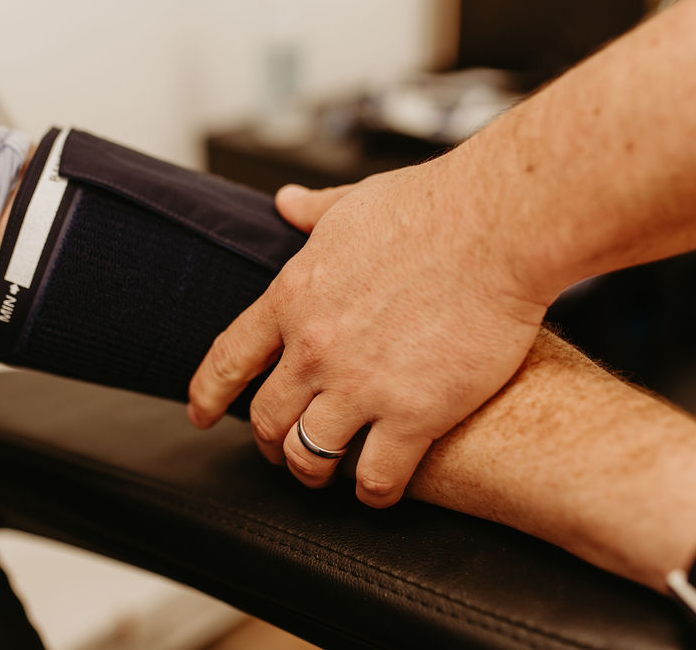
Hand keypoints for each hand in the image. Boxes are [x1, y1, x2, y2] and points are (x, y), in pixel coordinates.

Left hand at [188, 154, 550, 506]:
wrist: (494, 226)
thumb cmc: (432, 208)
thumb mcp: (355, 204)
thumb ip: (314, 213)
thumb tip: (286, 202)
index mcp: (293, 297)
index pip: (230, 358)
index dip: (209, 393)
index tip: (201, 414)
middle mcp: (314, 348)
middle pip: (267, 418)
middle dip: (269, 442)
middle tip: (282, 450)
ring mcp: (360, 385)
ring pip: (309, 456)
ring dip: (313, 472)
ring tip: (327, 475)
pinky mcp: (413, 414)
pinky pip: (375, 477)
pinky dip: (372, 492)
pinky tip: (378, 489)